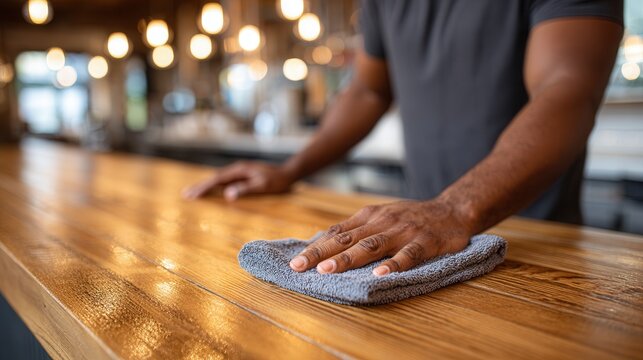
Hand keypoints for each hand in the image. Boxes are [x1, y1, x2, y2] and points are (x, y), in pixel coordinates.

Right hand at [182, 161, 295, 200]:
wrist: (290, 172)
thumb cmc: (278, 181)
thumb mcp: (262, 186)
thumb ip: (245, 189)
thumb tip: (227, 195)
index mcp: (239, 170)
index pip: (217, 180)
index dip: (204, 187)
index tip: (192, 195)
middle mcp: (237, 169)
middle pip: (214, 178)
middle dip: (200, 186)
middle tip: (185, 195)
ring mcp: (240, 172)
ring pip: (219, 179)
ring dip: (206, 186)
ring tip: (193, 194)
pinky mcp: (243, 176)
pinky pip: (226, 181)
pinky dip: (216, 186)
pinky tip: (212, 191)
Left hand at [289, 200, 472, 275]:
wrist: (451, 210)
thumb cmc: (410, 217)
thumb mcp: (380, 217)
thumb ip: (356, 229)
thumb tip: (323, 244)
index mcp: (369, 216)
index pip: (337, 232)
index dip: (315, 247)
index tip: (296, 261)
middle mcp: (382, 222)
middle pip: (347, 238)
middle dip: (322, 253)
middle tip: (300, 266)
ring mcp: (403, 232)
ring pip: (372, 245)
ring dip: (349, 258)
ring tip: (328, 270)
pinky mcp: (425, 242)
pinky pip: (408, 255)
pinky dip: (394, 264)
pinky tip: (380, 275)